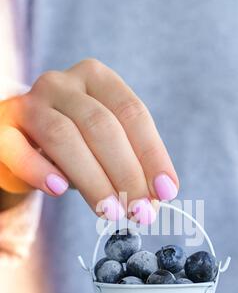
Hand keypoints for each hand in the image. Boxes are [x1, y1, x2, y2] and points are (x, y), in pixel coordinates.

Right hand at [0, 59, 178, 223]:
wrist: (23, 139)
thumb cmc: (75, 144)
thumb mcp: (105, 145)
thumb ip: (129, 164)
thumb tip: (154, 201)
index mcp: (96, 79)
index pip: (132, 113)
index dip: (152, 154)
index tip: (167, 192)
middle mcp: (62, 84)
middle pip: (102, 126)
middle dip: (127, 174)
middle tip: (142, 212)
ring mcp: (30, 104)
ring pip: (64, 137)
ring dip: (93, 180)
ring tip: (112, 213)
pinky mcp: (4, 129)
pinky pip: (18, 149)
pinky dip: (39, 170)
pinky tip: (58, 190)